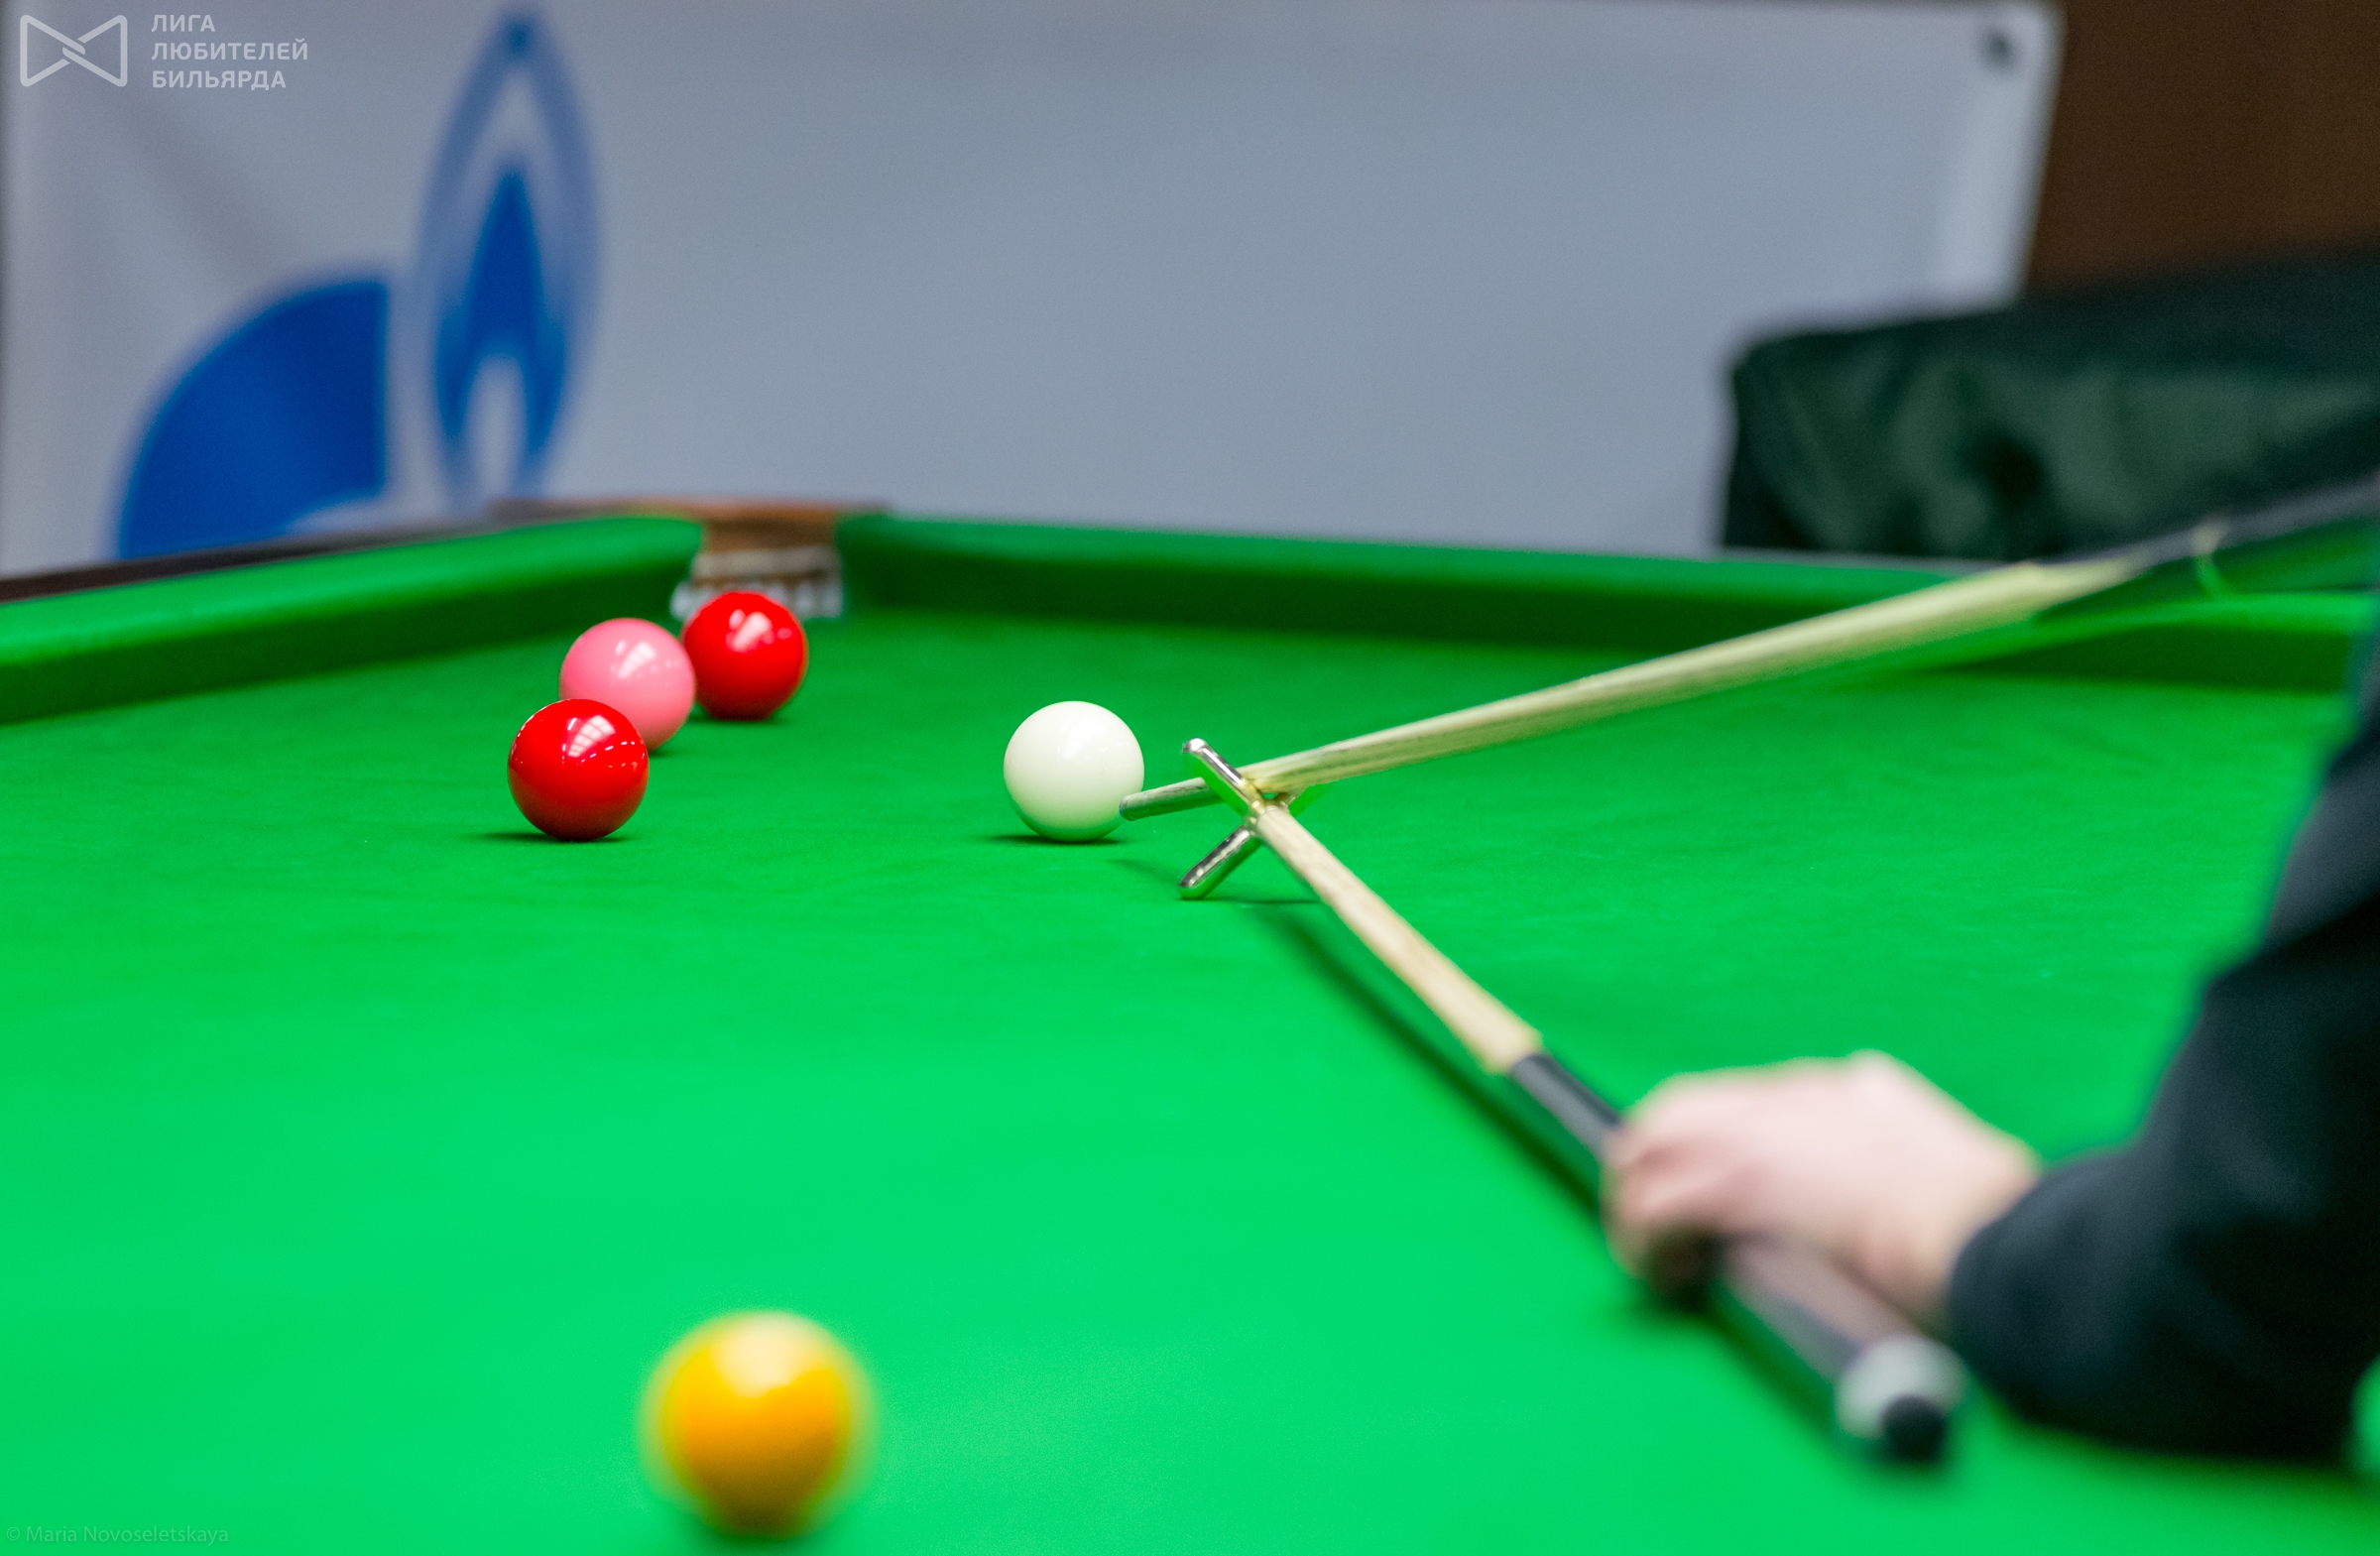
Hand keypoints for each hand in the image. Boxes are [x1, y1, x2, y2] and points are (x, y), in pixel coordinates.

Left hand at [1603, 1051, 2038, 1326]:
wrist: (1999, 1241)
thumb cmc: (1997, 1232)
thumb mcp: (1956, 1176)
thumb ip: (1914, 1173)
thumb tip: (1908, 1211)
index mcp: (1853, 1089)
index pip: (1749, 1102)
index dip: (1716, 1149)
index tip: (1713, 1195)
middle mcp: (1799, 1096)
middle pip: (1683, 1110)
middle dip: (1657, 1163)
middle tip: (1658, 1225)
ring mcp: (1763, 1136)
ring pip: (1653, 1146)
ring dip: (1640, 1203)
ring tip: (1654, 1257)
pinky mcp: (1739, 1185)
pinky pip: (1656, 1205)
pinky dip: (1646, 1240)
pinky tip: (1667, 1276)